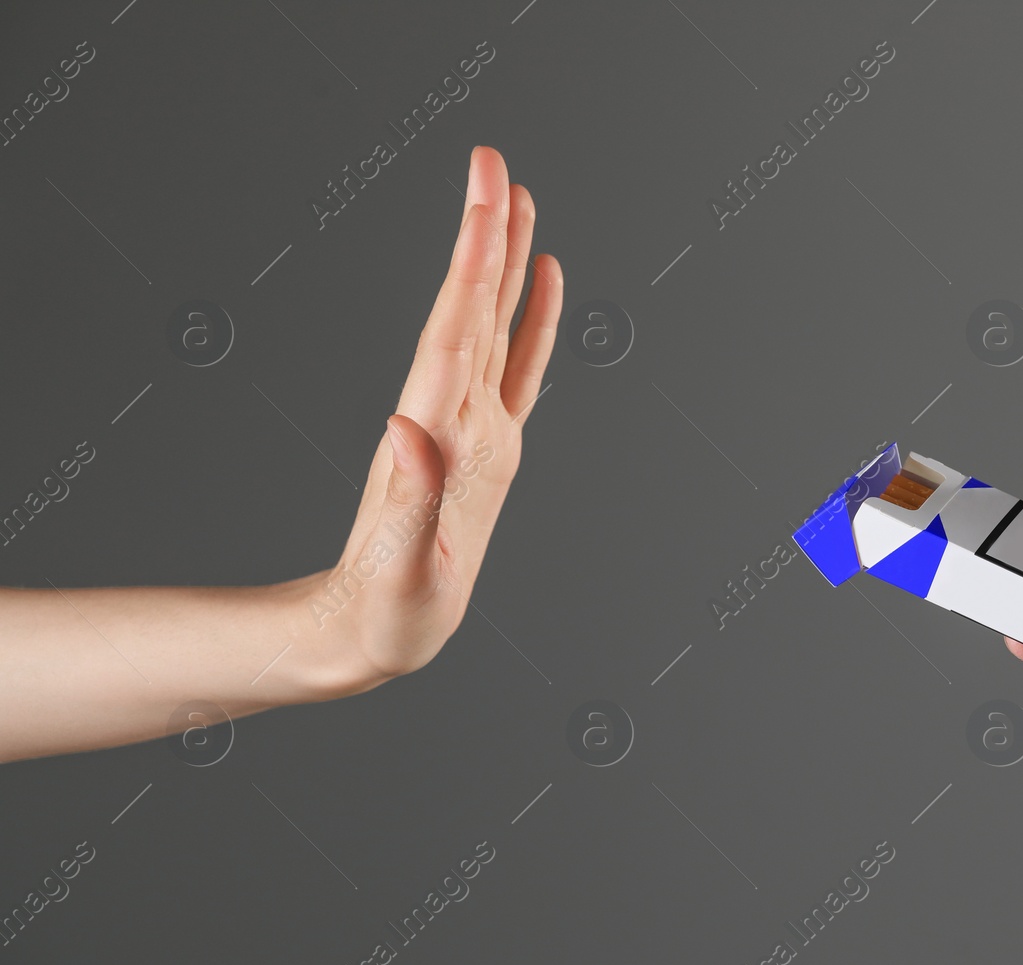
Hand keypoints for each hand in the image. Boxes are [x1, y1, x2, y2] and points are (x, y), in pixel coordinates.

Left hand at [309, 145, 562, 686]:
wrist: (370, 632)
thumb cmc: (387, 610)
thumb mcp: (401, 565)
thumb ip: (412, 495)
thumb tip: (408, 424)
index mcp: (434, 431)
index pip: (457, 325)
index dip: (474, 257)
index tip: (487, 192)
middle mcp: (450, 415)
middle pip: (470, 307)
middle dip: (485, 234)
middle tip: (495, 163)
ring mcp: (470, 428)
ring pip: (492, 327)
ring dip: (504, 264)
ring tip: (520, 203)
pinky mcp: (486, 448)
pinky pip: (515, 371)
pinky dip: (531, 325)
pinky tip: (542, 287)